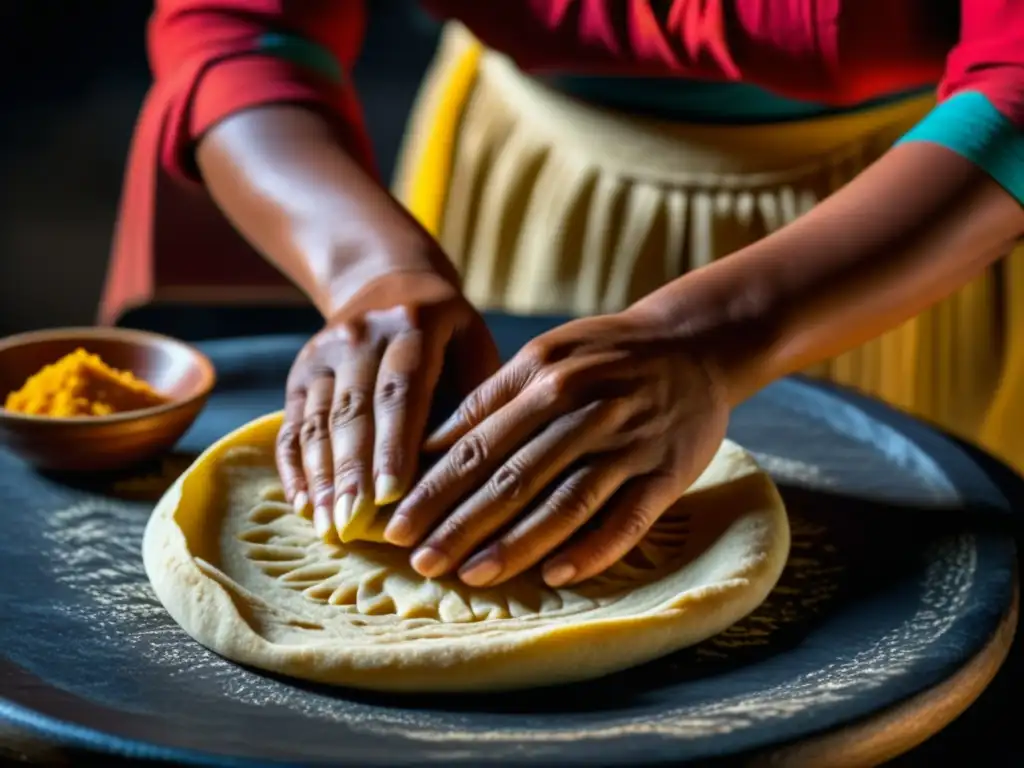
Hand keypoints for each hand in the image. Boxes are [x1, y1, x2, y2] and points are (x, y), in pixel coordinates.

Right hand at [277, 271, 498, 540]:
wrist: (389, 286)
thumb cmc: (447, 337)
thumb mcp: (471, 349)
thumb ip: (471, 401)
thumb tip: (460, 475)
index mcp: (413, 325)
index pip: (401, 390)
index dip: (394, 444)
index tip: (392, 495)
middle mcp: (361, 334)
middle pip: (354, 409)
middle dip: (352, 471)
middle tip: (354, 523)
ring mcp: (324, 352)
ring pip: (318, 420)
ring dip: (322, 476)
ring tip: (329, 525)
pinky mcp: (300, 372)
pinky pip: (292, 424)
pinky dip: (294, 467)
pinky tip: (303, 504)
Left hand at [383, 310, 731, 587]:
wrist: (695, 342)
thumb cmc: (604, 354)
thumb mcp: (544, 354)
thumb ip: (490, 399)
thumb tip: (428, 449)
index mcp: (544, 378)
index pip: (477, 444)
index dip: (433, 488)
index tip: (395, 523)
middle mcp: (584, 410)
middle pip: (512, 478)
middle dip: (460, 524)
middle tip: (419, 562)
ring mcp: (627, 444)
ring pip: (564, 502)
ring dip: (516, 544)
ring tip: (472, 576)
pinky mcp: (666, 473)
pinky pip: (626, 519)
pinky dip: (592, 549)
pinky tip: (556, 576)